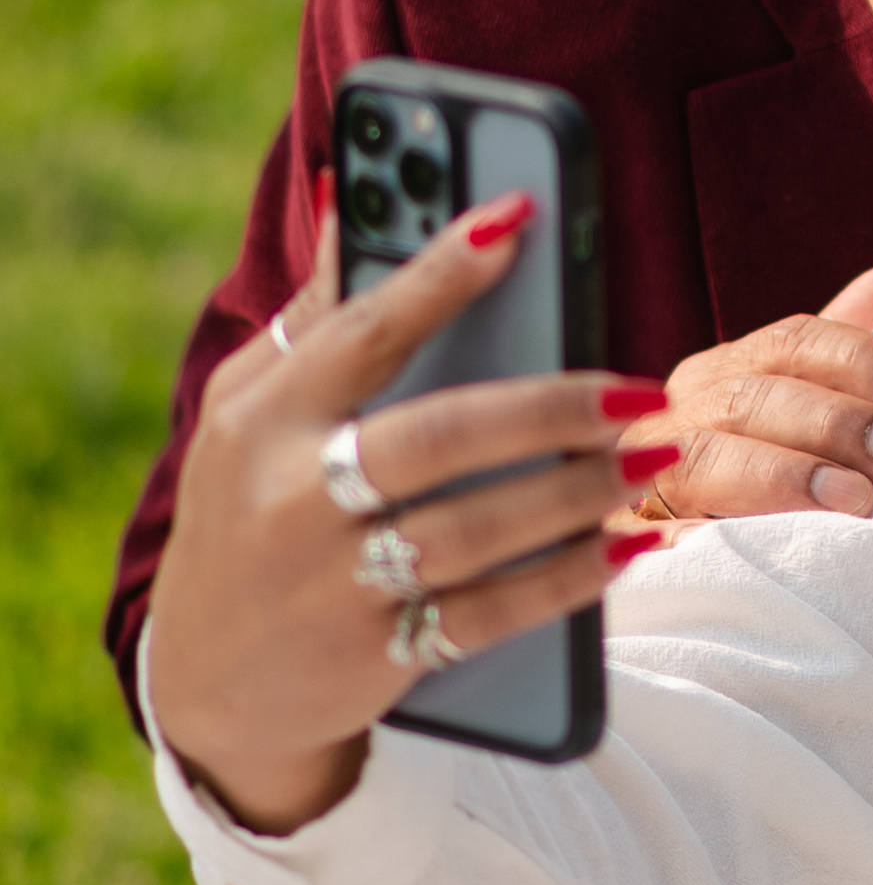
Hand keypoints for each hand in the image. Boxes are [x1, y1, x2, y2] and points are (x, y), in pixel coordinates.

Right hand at [151, 191, 672, 838]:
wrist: (206, 686)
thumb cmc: (248, 510)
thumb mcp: (248, 411)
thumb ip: (316, 317)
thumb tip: (352, 198)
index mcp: (262, 419)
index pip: (363, 331)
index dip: (439, 272)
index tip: (519, 218)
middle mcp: (289, 498)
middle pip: (436, 438)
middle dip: (548, 410)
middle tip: (641, 390)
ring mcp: (329, 585)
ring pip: (471, 531)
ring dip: (576, 494)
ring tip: (653, 457)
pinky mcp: (372, 658)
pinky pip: (485, 617)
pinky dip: (562, 582)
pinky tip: (625, 548)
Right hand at [626, 264, 872, 523]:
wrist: (682, 569)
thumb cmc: (765, 485)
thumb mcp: (811, 413)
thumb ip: (850, 354)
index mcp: (722, 375)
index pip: (790, 342)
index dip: (860, 359)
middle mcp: (678, 417)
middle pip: (752, 397)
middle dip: (837, 422)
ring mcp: (642, 480)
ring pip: (706, 458)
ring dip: (785, 475)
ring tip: (855, 499)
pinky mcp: (629, 546)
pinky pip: (645, 536)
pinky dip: (679, 538)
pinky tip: (721, 544)